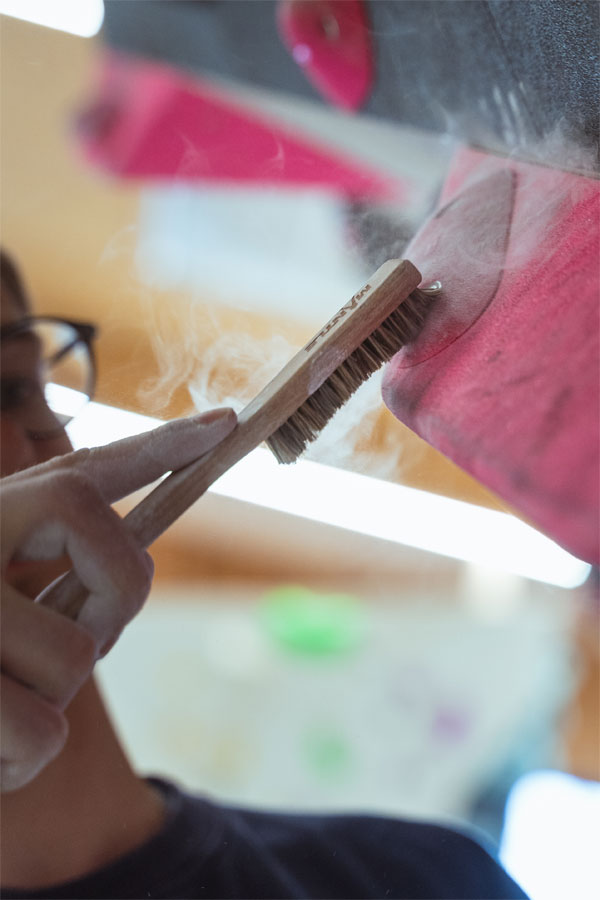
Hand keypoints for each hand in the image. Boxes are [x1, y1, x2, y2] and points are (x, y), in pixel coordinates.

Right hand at [0, 408, 235, 791]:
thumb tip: (135, 558)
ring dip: (47, 702)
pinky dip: (22, 759)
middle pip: (124, 577)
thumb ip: (61, 563)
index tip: (226, 423)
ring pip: (77, 662)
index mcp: (0, 509)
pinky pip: (42, 734)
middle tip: (39, 645)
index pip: (95, 469)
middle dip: (104, 624)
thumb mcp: (7, 583)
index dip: (164, 445)